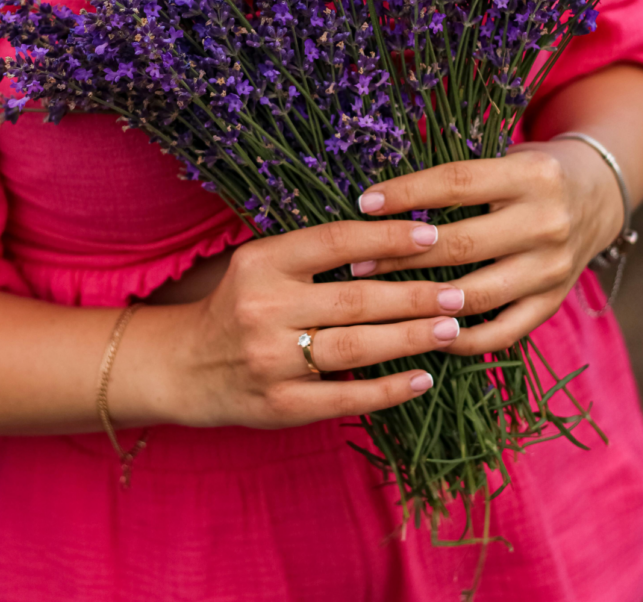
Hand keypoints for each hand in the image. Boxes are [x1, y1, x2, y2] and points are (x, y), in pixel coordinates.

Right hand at [143, 219, 469, 429]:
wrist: (183, 366)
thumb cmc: (239, 304)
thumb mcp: (264, 264)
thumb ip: (316, 253)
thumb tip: (396, 240)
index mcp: (262, 262)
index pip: (336, 241)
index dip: (389, 237)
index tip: (432, 235)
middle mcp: (264, 308)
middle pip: (356, 298)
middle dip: (415, 295)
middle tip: (458, 292)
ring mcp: (271, 360)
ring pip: (357, 347)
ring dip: (411, 338)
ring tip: (451, 328)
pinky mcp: (279, 406)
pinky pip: (345, 398)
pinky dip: (388, 389)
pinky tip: (422, 378)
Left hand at [351, 141, 623, 355]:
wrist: (597, 195)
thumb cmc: (529, 172)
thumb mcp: (504, 156)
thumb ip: (457, 175)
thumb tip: (381, 198)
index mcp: (532, 175)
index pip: (457, 184)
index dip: (407, 194)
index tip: (364, 203)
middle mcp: (548, 222)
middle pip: (461, 244)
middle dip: (401, 255)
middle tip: (358, 261)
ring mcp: (554, 267)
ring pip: (477, 293)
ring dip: (421, 301)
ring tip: (379, 300)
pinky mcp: (554, 301)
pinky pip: (502, 332)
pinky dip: (461, 339)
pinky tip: (424, 333)